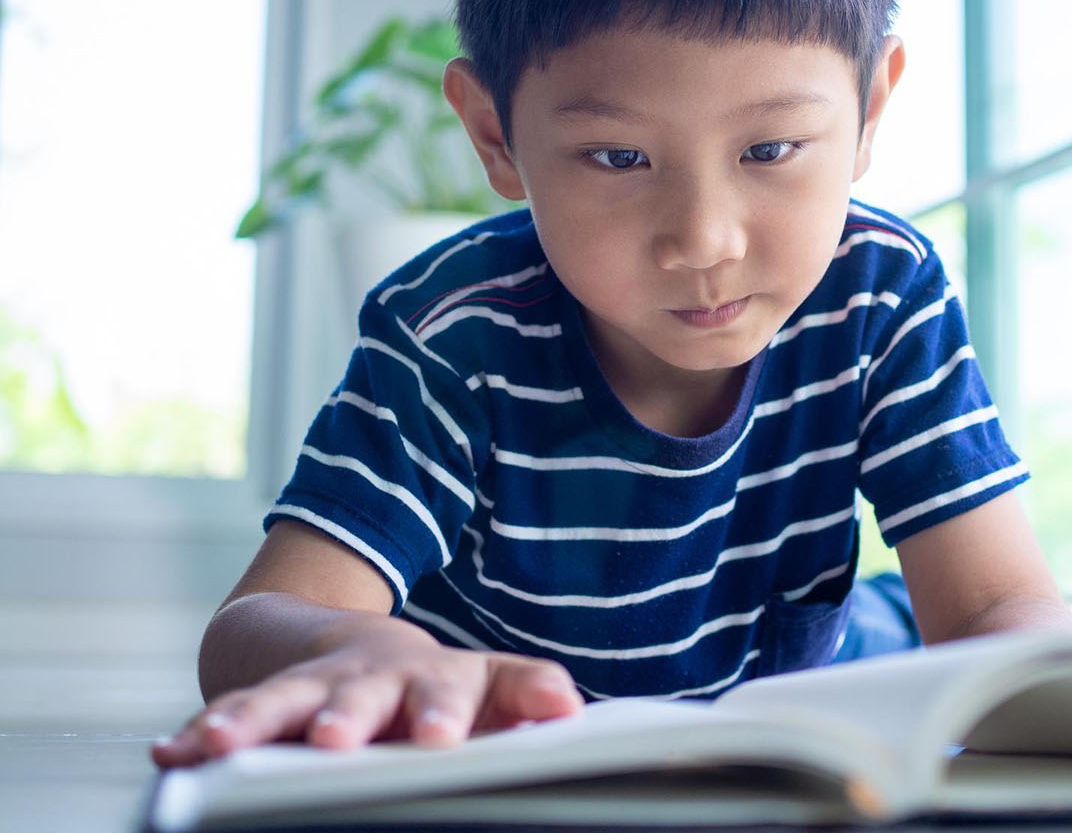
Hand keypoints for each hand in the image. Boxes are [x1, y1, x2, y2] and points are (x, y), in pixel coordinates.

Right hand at [151, 620, 581, 768]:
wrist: (354, 647)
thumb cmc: (435, 688)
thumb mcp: (487, 689)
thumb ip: (525, 695)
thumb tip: (569, 708)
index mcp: (440, 679)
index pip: (453, 689)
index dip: (445, 710)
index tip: (439, 737)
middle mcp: (377, 678)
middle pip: (362, 695)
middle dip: (347, 717)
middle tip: (335, 739)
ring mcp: (319, 687)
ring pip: (283, 702)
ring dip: (254, 722)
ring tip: (221, 746)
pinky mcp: (270, 699)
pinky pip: (233, 715)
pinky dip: (201, 733)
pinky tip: (174, 753)